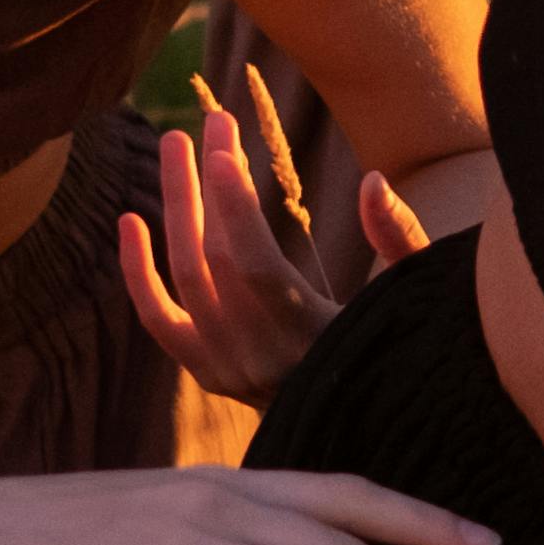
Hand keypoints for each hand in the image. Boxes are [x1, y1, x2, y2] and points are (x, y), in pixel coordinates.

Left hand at [117, 68, 430, 401]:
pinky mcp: (209, 374)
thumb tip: (371, 180)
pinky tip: (130, 219)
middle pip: (213, 261)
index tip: (224, 147)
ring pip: (185, 278)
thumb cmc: (401, 347)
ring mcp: (229, 371)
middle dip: (208, 184)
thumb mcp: (413, 295)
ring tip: (176, 143)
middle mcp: (262, 361)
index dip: (233, 205)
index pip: (254, 266)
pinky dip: (137, 271)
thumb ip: (399, 238)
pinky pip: (159, 319)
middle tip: (212, 120)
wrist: (368, 424)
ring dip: (178, 206)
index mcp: (314, 340)